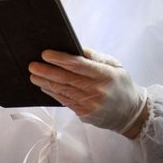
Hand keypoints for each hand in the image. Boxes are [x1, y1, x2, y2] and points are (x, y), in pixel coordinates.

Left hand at [28, 48, 147, 137]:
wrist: (130, 112)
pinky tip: (43, 86)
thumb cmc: (120, 85)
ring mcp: (89, 103)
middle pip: (66, 79)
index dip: (60, 59)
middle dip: (47, 71)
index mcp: (105, 75)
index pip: (79, 65)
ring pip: (62, 90)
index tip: (45, 54)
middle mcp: (97, 90)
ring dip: (45, 82)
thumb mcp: (115, 66)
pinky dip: (52, 92)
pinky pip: (64, 101)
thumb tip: (76, 48)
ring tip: (33, 75)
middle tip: (32, 65)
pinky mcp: (84, 113)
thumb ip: (95, 57)